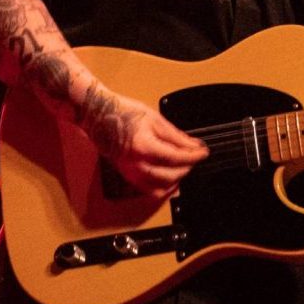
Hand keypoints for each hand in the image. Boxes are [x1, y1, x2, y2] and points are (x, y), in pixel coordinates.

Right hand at [77, 87, 208, 197]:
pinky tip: (170, 176)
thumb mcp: (155, 119)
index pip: (176, 158)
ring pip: (159, 189)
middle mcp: (135, 164)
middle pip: (170, 176)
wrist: (99, 115)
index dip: (194, 157)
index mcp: (144, 147)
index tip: (203, 153)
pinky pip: (147, 190)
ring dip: (176, 180)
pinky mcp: (126, 175)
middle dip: (187, 168)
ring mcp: (129, 172)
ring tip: (184, 166)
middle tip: (194, 158)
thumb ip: (177, 136)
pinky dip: (162, 187)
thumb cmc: (124, 112)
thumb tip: (194, 145)